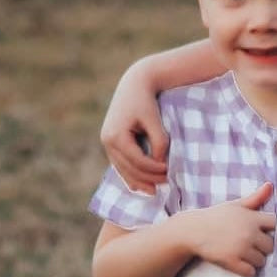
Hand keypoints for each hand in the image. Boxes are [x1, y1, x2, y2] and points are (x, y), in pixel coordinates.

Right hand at [101, 66, 168, 192]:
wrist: (134, 84)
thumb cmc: (146, 101)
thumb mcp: (154, 120)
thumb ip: (159, 142)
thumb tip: (161, 163)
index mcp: (116, 136)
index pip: (138, 161)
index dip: (154, 169)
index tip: (170, 171)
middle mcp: (107, 141)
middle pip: (129, 169)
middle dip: (149, 178)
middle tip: (167, 184)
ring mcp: (106, 143)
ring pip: (123, 170)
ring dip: (139, 182)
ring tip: (155, 191)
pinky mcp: (110, 144)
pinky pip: (120, 165)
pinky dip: (131, 176)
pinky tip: (142, 186)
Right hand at [186, 183, 276, 276]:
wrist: (193, 230)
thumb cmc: (217, 217)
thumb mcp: (236, 205)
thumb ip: (256, 198)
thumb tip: (270, 185)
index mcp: (251, 218)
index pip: (275, 224)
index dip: (271, 229)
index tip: (263, 231)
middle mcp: (248, 233)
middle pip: (270, 246)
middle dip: (263, 247)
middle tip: (252, 245)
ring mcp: (240, 248)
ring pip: (261, 260)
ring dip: (255, 260)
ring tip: (245, 254)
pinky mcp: (231, 261)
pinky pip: (250, 271)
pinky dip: (247, 270)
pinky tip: (241, 264)